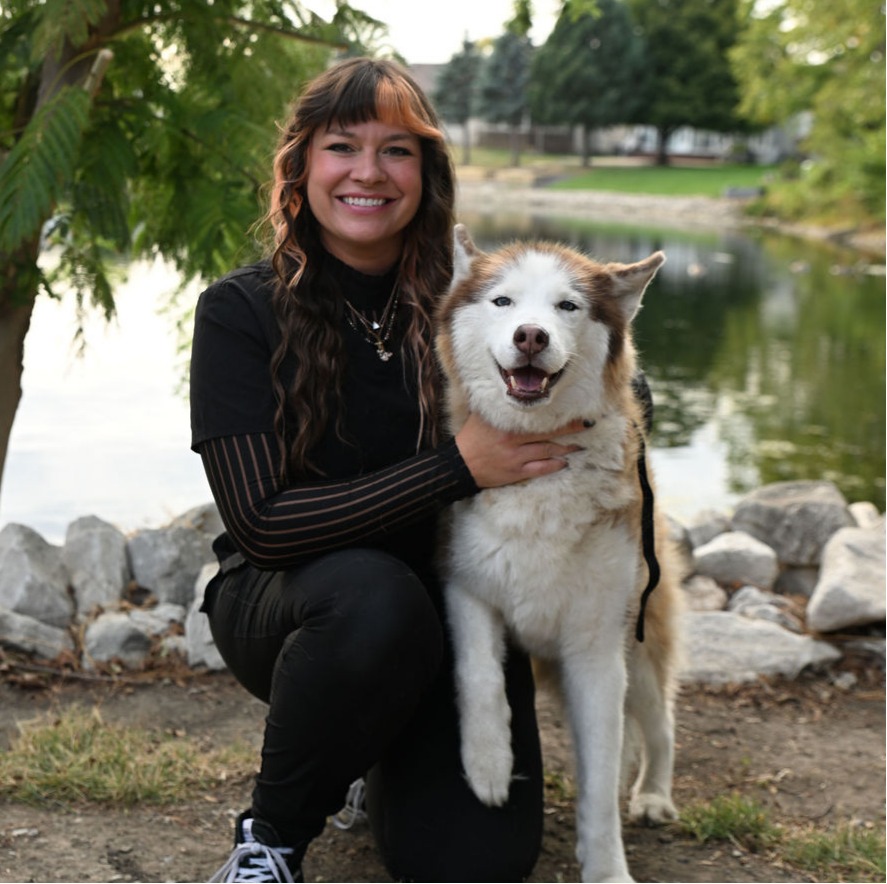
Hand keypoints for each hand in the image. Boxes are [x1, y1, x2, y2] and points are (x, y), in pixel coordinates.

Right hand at [454, 412, 586, 488]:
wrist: (459, 465)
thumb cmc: (471, 437)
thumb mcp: (481, 417)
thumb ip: (496, 405)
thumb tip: (508, 389)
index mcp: (506, 423)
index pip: (536, 416)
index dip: (557, 414)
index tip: (573, 409)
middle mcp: (512, 439)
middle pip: (547, 433)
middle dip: (570, 429)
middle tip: (586, 425)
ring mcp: (515, 457)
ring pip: (547, 451)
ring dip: (566, 448)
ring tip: (579, 445)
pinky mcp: (515, 473)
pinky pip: (539, 469)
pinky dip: (553, 466)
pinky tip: (564, 463)